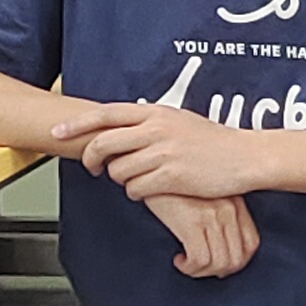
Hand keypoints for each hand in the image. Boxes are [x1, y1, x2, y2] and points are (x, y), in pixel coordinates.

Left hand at [50, 99, 262, 204]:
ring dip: (121, 180)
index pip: (106, 114)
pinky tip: (151, 191)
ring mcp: (163, 153)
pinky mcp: (171, 177)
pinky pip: (135, 189)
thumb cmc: (215, 141)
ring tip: (138, 179)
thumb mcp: (180, 120)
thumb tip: (122, 130)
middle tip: (93, 169)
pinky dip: (137, 193)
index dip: (78, 124)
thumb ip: (151, 122)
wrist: (246, 157)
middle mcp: (157, 129)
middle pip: (104, 144)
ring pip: (118, 170)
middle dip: (91, 159)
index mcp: (157, 112)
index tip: (59, 133)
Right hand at [144, 189, 257, 279]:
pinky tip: (179, 260)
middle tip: (200, 269)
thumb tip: (221, 247)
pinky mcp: (192, 221)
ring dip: (202, 272)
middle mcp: (229, 209)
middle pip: (237, 258)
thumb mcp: (205, 194)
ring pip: (219, 263)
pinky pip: (200, 259)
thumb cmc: (175, 184)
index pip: (251, 244)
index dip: (236, 262)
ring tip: (187, 264)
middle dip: (218, 272)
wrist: (151, 167)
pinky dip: (190, 268)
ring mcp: (212, 215)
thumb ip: (219, 212)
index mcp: (236, 202)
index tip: (218, 265)